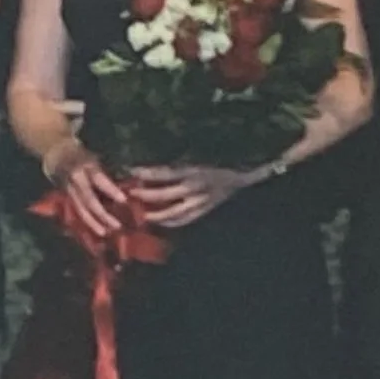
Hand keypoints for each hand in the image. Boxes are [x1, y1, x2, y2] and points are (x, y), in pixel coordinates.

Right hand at [45, 139, 127, 238]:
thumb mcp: (96, 159)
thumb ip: (109, 172)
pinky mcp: (66, 198)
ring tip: (105, 233)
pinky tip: (96, 230)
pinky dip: (86, 222)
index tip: (124, 200)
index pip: (99, 179)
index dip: (111, 190)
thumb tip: (130, 185)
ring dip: (93, 223)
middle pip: (89, 200)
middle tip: (117, 225)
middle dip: (103, 214)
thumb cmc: (83, 155)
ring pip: (81, 210)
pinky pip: (77, 212)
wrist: (56, 153)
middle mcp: (76, 180)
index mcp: (86, 167)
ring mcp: (69, 190)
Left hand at [128, 164, 257, 228]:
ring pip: (173, 212)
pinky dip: (171, 222)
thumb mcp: (202, 156)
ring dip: (156, 214)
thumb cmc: (226, 160)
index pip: (165, 173)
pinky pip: (185, 220)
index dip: (147, 173)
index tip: (131, 171)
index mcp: (195, 171)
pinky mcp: (206, 209)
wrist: (249, 175)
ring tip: (142, 213)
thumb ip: (182, 160)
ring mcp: (201, 201)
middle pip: (164, 195)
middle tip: (131, 193)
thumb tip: (158, 161)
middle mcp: (197, 187)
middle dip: (145, 195)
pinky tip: (161, 222)